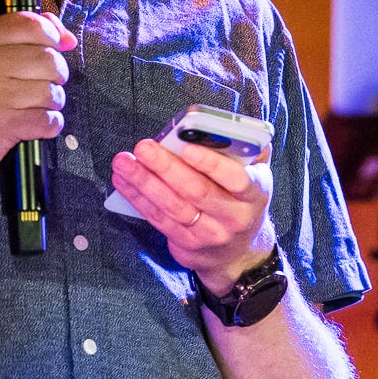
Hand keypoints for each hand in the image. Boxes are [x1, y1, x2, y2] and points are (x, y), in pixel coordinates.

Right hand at [0, 11, 76, 183]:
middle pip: (50, 60)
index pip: (33, 24)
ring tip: (32, 107)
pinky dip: (49, 125)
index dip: (52, 38)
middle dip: (56, 77)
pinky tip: (32, 124)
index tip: (52, 49)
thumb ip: (26, 36)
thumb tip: (67, 37)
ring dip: (52, 104)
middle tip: (41, 86)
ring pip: (53, 92)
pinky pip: (50, 120)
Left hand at [110, 139, 275, 292]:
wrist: (239, 251)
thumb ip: (244, 152)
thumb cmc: (240, 199)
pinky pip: (159, 219)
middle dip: (167, 167)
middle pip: (198, 191)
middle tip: (144, 147)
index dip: (212, 164)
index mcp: (254, 193)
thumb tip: (219, 127)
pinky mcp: (187, 245)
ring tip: (123, 162)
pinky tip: (123, 181)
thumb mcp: (254, 176)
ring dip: (145, 182)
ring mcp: (210, 234)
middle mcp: (235, 217)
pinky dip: (139, 199)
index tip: (187, 148)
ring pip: (173, 207)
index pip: (236, 178)